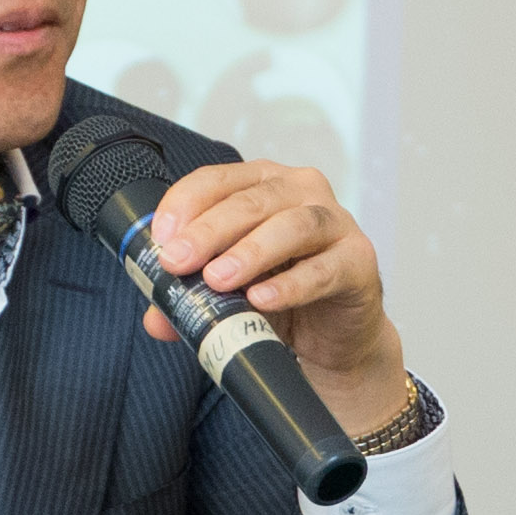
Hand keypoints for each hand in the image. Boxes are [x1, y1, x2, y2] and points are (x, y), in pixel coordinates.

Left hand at [134, 158, 410, 434]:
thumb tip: (156, 319)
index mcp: (263, 184)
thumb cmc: (283, 296)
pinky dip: (291, 285)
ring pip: (292, 225)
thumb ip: (190, 301)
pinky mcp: (359, 261)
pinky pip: (324, 269)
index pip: (217, 179)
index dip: (185, 204)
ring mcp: (336, 223)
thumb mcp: (228, 294)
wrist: (336, 335)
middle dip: (209, 231)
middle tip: (178, 261)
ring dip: (251, 252)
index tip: (161, 239)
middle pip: (252, 200)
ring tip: (218, 280)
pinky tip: (262, 300)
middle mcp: (302, 191)